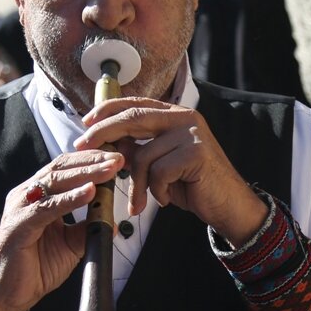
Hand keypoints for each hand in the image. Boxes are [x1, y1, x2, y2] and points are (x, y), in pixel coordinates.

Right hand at [0, 150, 123, 310]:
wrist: (7, 293)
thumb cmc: (34, 266)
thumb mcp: (70, 245)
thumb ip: (86, 229)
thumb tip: (111, 221)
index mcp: (38, 195)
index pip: (66, 168)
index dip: (91, 160)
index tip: (118, 158)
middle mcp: (27, 195)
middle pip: (61, 168)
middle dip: (92, 161)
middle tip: (118, 158)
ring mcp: (21, 207)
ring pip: (55, 182)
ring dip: (85, 174)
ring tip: (109, 170)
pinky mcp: (18, 225)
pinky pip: (47, 208)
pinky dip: (69, 199)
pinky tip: (88, 192)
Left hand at [75, 97, 266, 245]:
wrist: (229, 206)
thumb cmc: (192, 184)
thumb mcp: (160, 163)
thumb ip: (139, 148)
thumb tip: (108, 140)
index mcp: (175, 115)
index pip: (136, 104)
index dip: (108, 110)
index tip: (85, 121)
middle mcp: (185, 118)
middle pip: (133, 118)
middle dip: (102, 132)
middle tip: (82, 146)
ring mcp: (192, 134)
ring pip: (143, 155)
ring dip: (136, 185)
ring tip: (140, 201)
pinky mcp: (196, 154)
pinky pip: (158, 173)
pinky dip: (157, 191)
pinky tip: (167, 198)